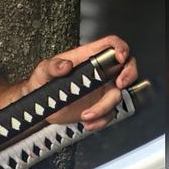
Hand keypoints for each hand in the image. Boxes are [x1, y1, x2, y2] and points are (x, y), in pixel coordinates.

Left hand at [23, 35, 137, 130]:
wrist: (39, 105)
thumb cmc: (42, 81)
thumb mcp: (43, 70)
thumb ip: (53, 66)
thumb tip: (65, 65)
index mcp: (87, 57)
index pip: (110, 45)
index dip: (120, 47)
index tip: (120, 57)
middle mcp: (98, 72)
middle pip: (125, 66)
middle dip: (129, 74)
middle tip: (119, 84)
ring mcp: (101, 89)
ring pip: (117, 94)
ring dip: (105, 107)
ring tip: (86, 114)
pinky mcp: (99, 106)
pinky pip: (110, 114)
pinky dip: (101, 120)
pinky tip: (88, 123)